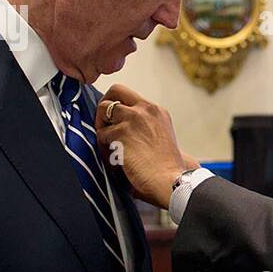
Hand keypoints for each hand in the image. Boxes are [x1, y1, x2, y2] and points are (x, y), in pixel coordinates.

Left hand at [95, 84, 190, 208]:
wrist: (172, 181)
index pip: (130, 96)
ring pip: (103, 109)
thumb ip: (145, 127)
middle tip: (104, 125)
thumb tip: (122, 129)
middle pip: (115, 91)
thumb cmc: (168, 168)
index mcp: (157, 111)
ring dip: (101, 127)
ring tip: (108, 147)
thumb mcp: (161, 136)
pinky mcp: (121, 132)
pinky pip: (100, 135)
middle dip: (105, 106)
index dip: (118, 108)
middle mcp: (146, 109)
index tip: (116, 122)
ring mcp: (133, 118)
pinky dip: (103, 149)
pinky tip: (114, 161)